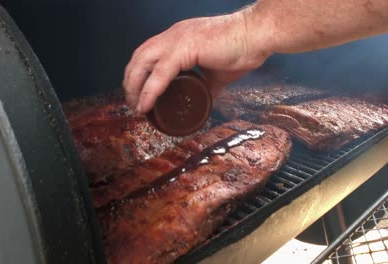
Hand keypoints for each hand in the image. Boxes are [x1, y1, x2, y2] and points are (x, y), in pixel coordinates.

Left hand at [123, 8, 271, 112]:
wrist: (257, 36)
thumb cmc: (242, 49)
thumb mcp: (218, 73)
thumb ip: (208, 84)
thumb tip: (207, 98)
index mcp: (178, 37)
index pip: (148, 53)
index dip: (139, 73)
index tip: (137, 92)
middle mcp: (173, 35)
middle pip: (139, 57)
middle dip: (130, 81)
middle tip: (132, 102)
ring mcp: (176, 40)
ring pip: (142, 63)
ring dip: (134, 87)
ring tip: (136, 106)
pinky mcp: (184, 49)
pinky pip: (159, 74)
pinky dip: (150, 91)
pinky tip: (145, 105)